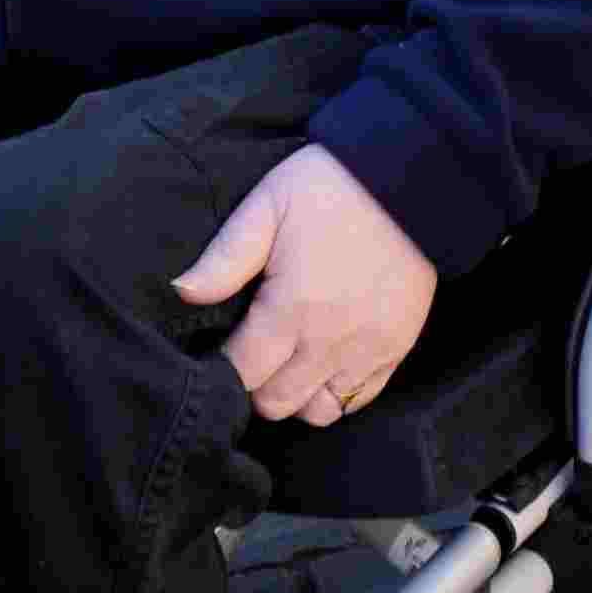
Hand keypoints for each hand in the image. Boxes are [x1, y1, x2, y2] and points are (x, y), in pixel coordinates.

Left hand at [172, 144, 437, 425]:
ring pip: (318, 412)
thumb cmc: (331, 188)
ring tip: (289, 361)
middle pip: (276, 403)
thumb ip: (225, 257)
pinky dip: (336, 392)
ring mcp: (367, 351)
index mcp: (291, 308)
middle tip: (253, 354)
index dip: (223, 368)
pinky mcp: (397, 350)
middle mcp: (329, 342)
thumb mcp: (268, 205)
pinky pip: (358, 400)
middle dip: (256, 386)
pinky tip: (324, 362)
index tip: (222, 348)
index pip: (242, 373)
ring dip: (297, 394)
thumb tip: (182, 292)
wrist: (410, 180)